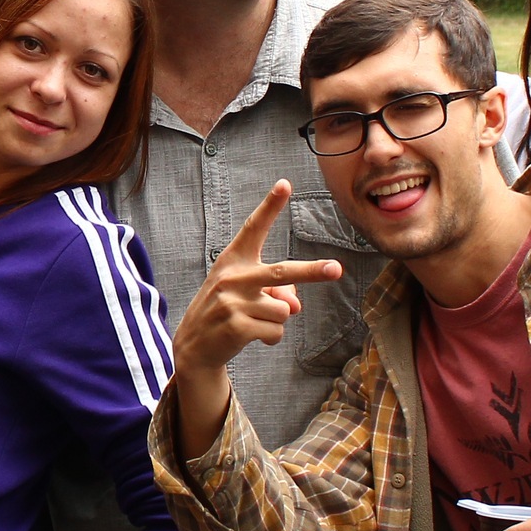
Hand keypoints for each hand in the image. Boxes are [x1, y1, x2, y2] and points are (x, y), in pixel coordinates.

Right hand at [174, 181, 343, 375]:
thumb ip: (275, 291)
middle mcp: (232, 277)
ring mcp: (233, 302)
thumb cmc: (225, 310)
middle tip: (337, 268)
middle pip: (282, 273)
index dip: (270, 206)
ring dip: (276, 320)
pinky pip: (276, 331)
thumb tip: (294, 306)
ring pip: (284, 310)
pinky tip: (250, 336)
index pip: (253, 228)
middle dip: (312, 271)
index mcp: (233, 260)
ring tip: (253, 321)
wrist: (194, 346)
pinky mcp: (237, 326)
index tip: (285, 184)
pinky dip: (270, 338)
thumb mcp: (245, 294)